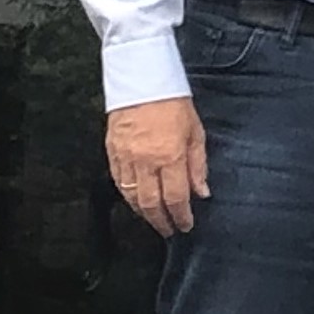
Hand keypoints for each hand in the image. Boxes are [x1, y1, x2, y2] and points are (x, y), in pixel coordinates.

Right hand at [106, 98, 209, 236]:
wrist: (142, 83)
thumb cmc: (174, 105)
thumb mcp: (196, 134)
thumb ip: (198, 166)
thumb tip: (202, 193)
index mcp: (170, 157)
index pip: (176, 198)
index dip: (181, 216)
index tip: (186, 226)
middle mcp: (146, 162)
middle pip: (151, 204)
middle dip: (161, 221)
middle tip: (169, 230)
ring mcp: (126, 158)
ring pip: (132, 197)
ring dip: (143, 213)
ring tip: (154, 220)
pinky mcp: (111, 153)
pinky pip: (118, 182)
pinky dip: (128, 196)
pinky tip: (136, 202)